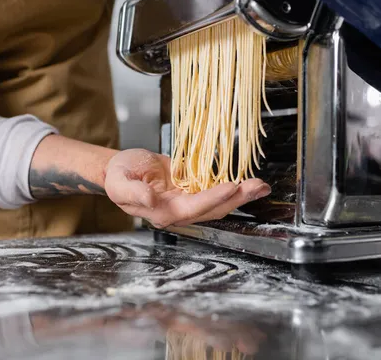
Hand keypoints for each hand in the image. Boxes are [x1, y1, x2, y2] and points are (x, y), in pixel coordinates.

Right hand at [104, 149, 270, 227]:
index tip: (230, 186)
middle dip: (237, 199)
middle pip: (213, 210)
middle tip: (258, 186)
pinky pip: (217, 193)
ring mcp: (188, 204)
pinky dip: (234, 189)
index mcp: (161, 212)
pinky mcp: (194, 193)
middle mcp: (179, 212)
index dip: (212, 199)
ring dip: (241, 196)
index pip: (192, 208)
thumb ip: (134, 193)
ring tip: (261, 186)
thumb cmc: (119, 174)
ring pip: (220, 204)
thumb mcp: (120, 181)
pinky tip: (250, 182)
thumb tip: (150, 201)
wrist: (124, 169)